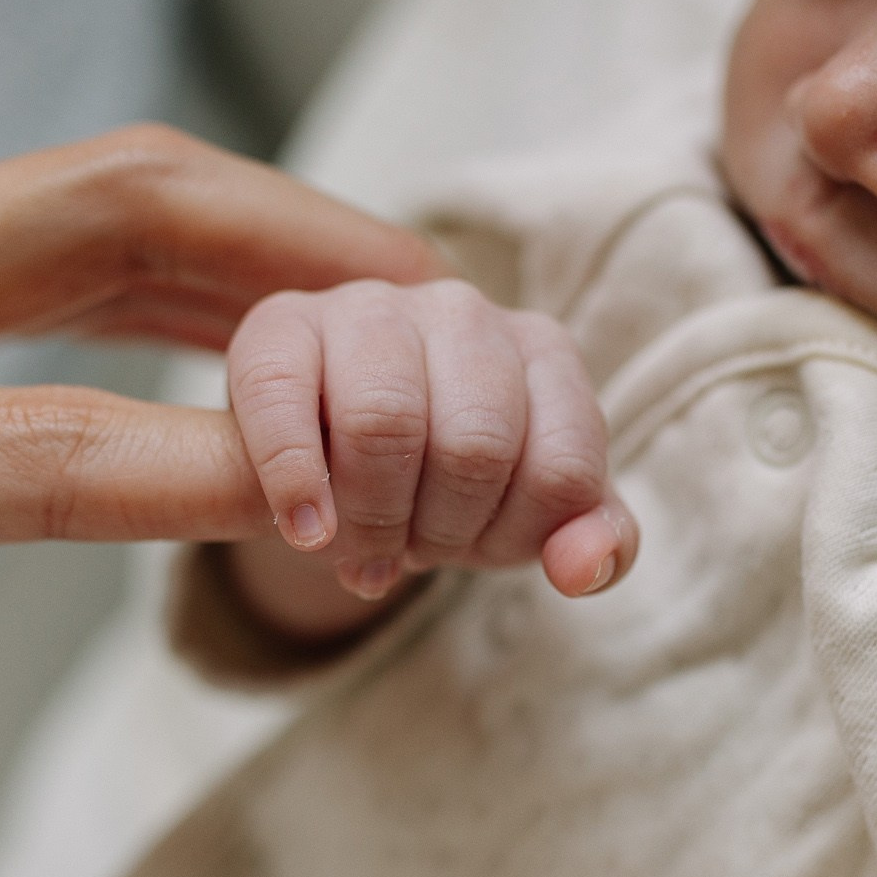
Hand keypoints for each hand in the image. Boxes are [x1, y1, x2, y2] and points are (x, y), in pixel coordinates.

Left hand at [0, 125, 441, 876]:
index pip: (16, 453)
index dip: (237, 471)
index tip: (416, 509)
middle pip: (89, 213)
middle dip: (322, 264)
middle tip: (492, 353)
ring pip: (72, 183)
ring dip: (272, 232)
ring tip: (426, 325)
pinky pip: (13, 214)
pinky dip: (169, 249)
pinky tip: (244, 314)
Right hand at [222, 280, 636, 640]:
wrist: (342, 453)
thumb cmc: (454, 486)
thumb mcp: (534, 519)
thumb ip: (595, 543)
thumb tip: (581, 568)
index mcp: (544, 352)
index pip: (562, 472)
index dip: (513, 537)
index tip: (475, 546)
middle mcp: (464, 312)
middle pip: (473, 449)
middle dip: (438, 532)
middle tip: (405, 546)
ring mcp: (370, 307)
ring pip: (383, 423)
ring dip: (368, 519)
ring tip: (356, 539)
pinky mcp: (281, 325)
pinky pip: (284, 400)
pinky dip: (294, 481)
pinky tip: (304, 528)